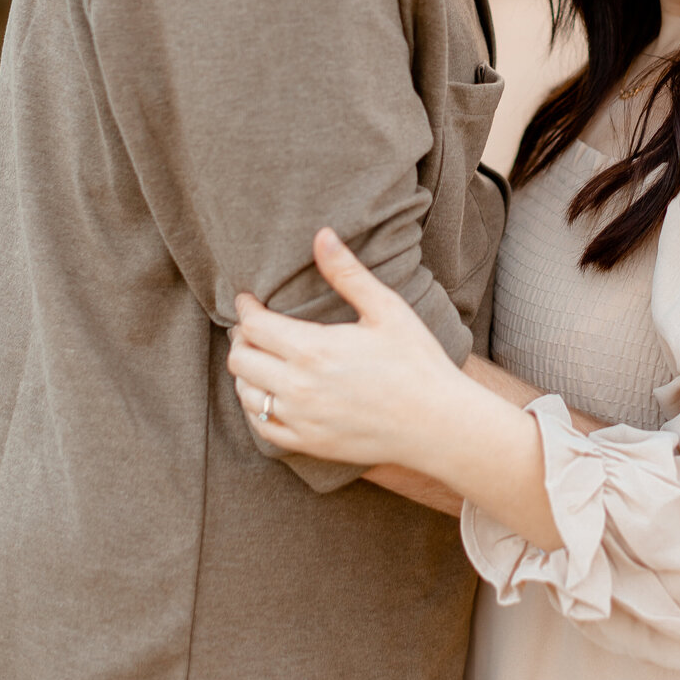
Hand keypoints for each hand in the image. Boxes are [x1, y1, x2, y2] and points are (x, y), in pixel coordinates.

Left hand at [229, 228, 458, 469]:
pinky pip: (262, 426)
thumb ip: (348, 273)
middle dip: (242, 337)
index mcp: (314, 350)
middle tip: (253, 325)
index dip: (245, 308)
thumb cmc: (417, 361)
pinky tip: (269, 393)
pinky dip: (257, 406)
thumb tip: (322, 235)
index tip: (248, 299)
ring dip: (246, 371)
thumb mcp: (387, 309)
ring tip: (260, 355)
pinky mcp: (308, 443)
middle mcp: (299, 388)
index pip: (254, 326)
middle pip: (241, 360)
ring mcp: (301, 420)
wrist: (438, 423)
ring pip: (246, 393)